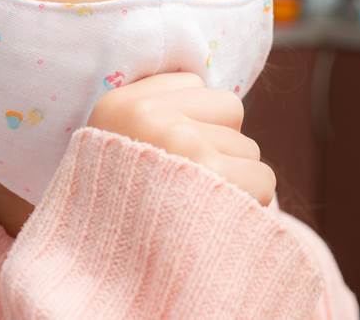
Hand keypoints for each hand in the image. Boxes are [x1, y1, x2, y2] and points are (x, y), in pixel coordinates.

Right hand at [87, 72, 274, 205]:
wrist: (96, 276)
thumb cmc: (115, 214)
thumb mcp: (114, 148)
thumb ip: (157, 114)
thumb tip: (209, 94)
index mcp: (120, 104)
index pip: (195, 83)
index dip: (194, 120)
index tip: (171, 155)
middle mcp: (150, 117)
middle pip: (230, 111)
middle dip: (219, 147)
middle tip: (185, 185)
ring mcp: (182, 144)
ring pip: (249, 148)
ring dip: (234, 179)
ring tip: (195, 206)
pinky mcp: (211, 177)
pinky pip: (263, 178)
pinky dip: (249, 203)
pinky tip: (214, 219)